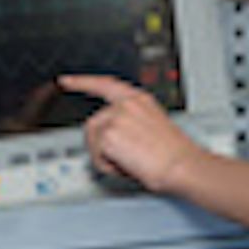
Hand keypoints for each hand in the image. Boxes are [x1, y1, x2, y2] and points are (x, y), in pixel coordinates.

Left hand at [58, 75, 204, 193]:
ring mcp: (116, 118)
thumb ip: (131, 121)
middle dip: (101, 144)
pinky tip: (129, 165)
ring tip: (132, 161)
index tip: (66, 80)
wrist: (181, 165)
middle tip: (126, 156)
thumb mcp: (154, 125)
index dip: (83, 82)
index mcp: (139, 99)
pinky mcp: (108, 136)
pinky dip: (109, 167)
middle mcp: (126, 104)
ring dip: (107, 157)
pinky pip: (97, 157)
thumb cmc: (174, 152)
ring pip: (94, 142)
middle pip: (94, 124)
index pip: (105, 84)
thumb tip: (116, 134)